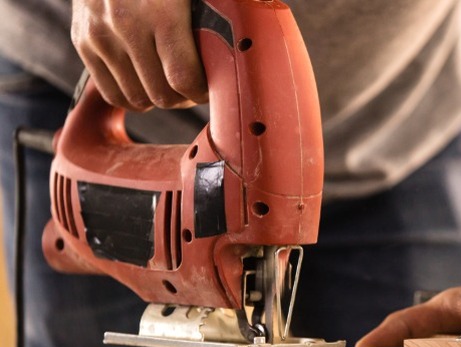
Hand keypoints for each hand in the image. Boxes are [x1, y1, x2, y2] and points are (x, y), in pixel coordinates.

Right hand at [71, 0, 207, 110]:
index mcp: (161, 12)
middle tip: (194, 88)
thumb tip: (254, 25)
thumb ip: (219, 11)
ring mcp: (100, 35)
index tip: (211, 87)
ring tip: (172, 85)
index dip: (201, 91)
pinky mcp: (83, 42)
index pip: (183, 78)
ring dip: (159, 98)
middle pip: (161, 94)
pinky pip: (112, 93)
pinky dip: (133, 96)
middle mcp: (126, 25)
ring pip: (137, 99)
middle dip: (184, 98)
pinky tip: (147, 84)